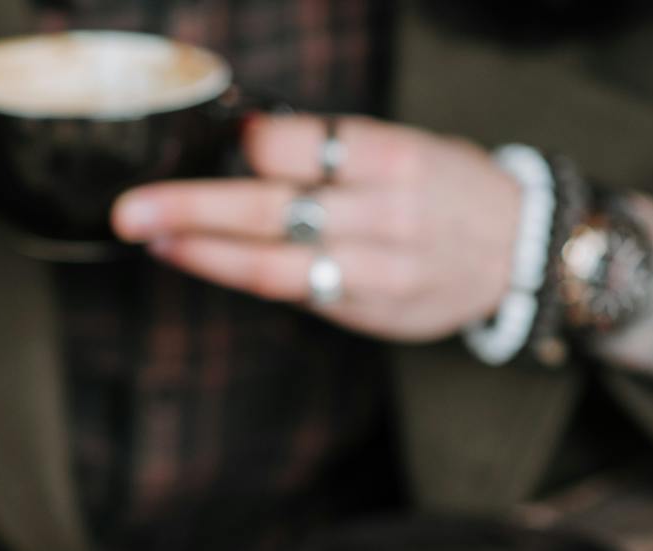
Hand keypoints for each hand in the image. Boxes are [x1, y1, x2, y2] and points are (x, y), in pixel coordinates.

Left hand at [112, 115, 521, 342]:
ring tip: (153, 239)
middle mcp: (384, 214)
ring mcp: (376, 269)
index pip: (308, 146)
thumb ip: (336, 150)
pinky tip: (199, 260)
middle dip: (192, 208)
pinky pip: (296, 292)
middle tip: (131, 210)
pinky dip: (241, 275)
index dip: (255, 143)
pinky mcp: (370, 308)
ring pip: (274, 264)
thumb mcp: (407, 147)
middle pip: (272, 208)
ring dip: (203, 253)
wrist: (521, 251)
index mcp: (395, 158)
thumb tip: (246, 143)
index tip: (222, 139)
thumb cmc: (448, 188)